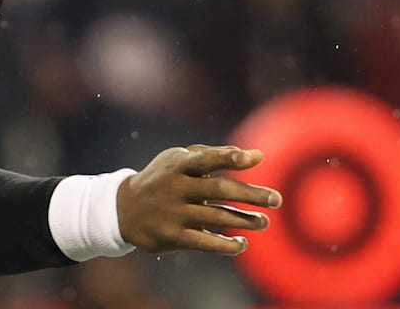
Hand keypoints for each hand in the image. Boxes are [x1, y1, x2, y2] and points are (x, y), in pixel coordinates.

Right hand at [116, 144, 281, 254]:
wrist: (123, 209)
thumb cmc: (160, 179)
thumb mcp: (176, 160)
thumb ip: (210, 155)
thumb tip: (253, 155)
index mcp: (177, 165)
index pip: (206, 159)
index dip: (229, 157)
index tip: (254, 158)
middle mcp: (176, 187)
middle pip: (219, 190)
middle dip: (251, 195)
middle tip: (276, 199)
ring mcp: (174, 213)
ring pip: (217, 218)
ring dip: (245, 221)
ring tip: (264, 222)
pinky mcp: (173, 236)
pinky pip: (206, 242)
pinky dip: (227, 245)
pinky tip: (242, 243)